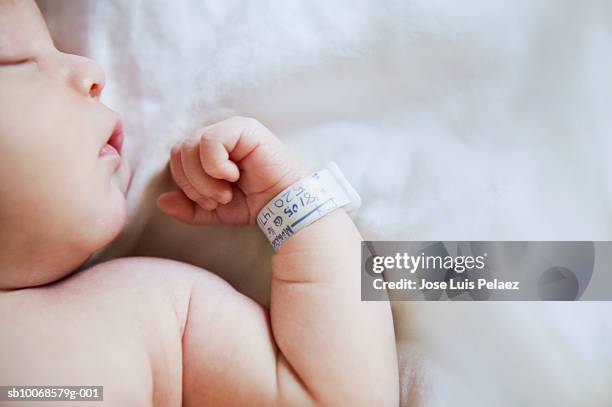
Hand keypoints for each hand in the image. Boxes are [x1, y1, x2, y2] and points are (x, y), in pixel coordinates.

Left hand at [157, 117, 306, 224]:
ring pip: (190, 147)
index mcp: (211, 151)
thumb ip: (189, 207)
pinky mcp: (243, 128)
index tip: (211, 202)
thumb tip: (161, 201)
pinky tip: (234, 175)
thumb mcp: (215, 210)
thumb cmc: (255, 204)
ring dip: (204, 178)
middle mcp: (219, 135)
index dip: (186, 184)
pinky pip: (210, 142)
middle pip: (179, 151)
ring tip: (226, 191)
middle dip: (193, 183)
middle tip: (219, 198)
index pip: (177, 158)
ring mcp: (231, 129)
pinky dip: (216, 165)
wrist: (285, 207)